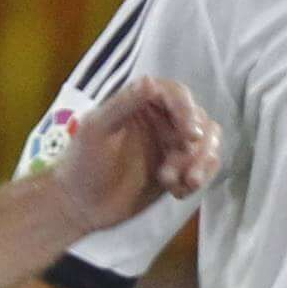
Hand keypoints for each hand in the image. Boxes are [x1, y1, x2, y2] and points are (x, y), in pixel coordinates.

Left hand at [54, 76, 221, 235]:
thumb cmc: (81, 163)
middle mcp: (161, 119)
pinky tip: (178, 192)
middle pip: (198, 119)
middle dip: (193, 146)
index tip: (190, 134)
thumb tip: (150, 81)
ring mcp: (171, 144)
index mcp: (141, 102)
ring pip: (207, 143)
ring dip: (199, 163)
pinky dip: (199, 177)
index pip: (176, 95)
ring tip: (179, 184)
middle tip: (175, 172)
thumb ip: (123, 104)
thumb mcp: (97, 129)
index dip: (187, 111)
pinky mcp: (178, 169)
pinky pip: (204, 166)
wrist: (80, 206)